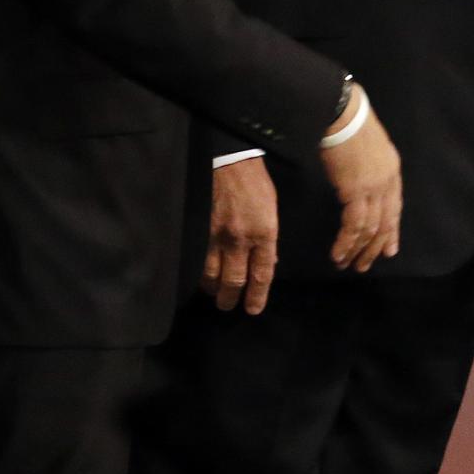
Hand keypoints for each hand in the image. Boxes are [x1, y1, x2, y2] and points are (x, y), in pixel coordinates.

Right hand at [204, 157, 279, 313]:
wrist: (231, 163)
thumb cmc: (257, 186)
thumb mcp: (273, 211)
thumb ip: (270, 240)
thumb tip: (269, 263)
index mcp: (264, 233)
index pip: (261, 274)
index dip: (257, 296)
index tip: (253, 310)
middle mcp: (240, 238)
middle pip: (234, 280)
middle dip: (231, 299)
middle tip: (229, 308)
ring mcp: (218, 236)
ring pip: (212, 275)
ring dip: (214, 290)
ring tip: (216, 296)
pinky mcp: (202, 231)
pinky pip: (199, 260)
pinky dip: (200, 274)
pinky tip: (202, 279)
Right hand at [319, 85, 402, 270]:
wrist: (340, 111)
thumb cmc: (346, 121)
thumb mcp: (365, 145)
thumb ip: (367, 164)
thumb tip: (358, 174)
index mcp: (391, 168)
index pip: (395, 207)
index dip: (391, 230)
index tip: (388, 248)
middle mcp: (387, 180)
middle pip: (385, 221)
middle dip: (375, 246)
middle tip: (365, 265)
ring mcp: (374, 186)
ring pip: (371, 228)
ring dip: (359, 250)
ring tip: (349, 265)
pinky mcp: (356, 190)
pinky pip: (354, 225)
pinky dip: (347, 242)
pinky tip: (339, 253)